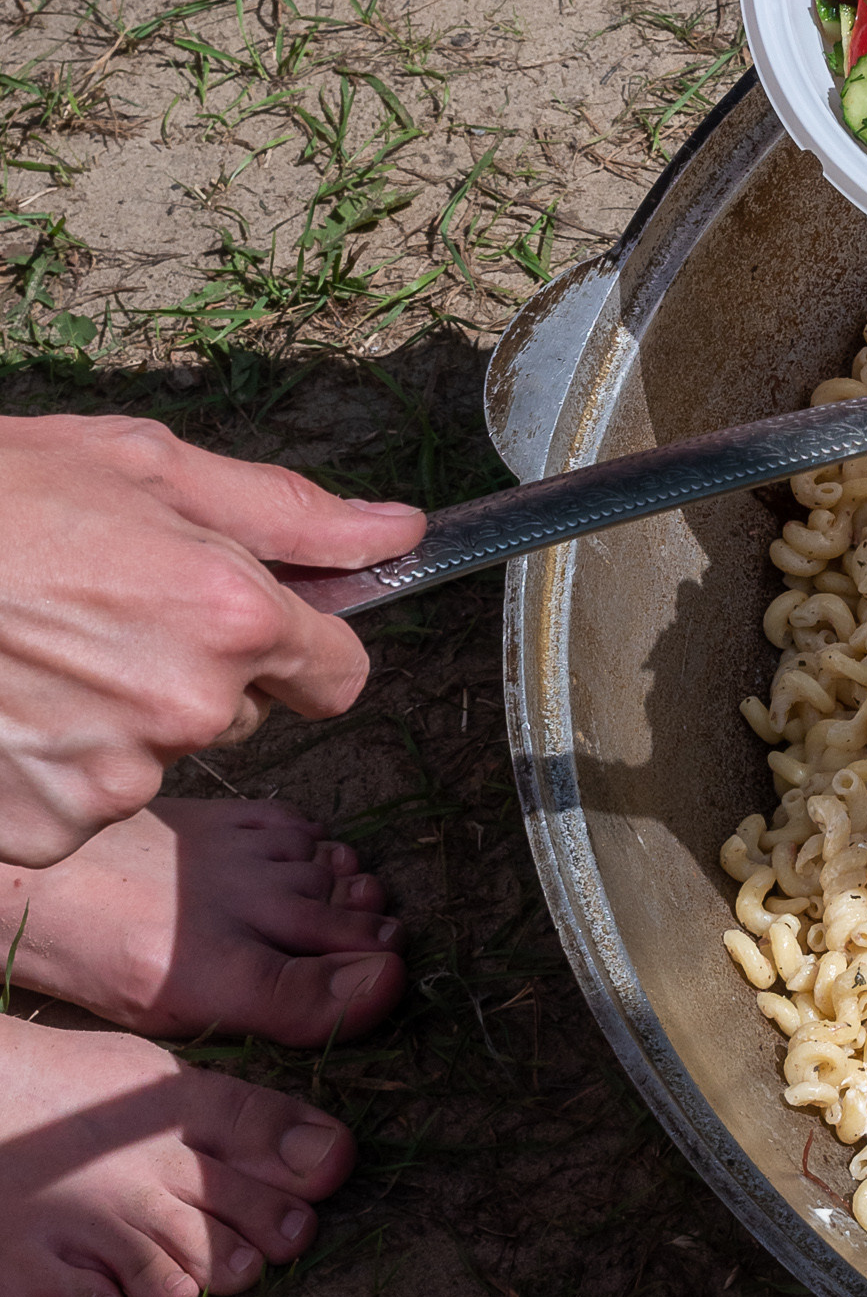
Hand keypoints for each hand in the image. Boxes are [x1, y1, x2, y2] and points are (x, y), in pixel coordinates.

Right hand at [0, 418, 423, 864]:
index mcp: (231, 617)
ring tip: (30, 655)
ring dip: (112, 720)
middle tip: (95, 612)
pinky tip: (2, 709)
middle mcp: (188, 710)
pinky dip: (47, 768)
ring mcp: (113, 780)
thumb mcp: (142, 466)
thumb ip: (285, 513)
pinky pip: (79, 806)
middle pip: (239, 714)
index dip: (299, 649)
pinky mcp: (47, 830)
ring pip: (155, 759)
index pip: (340, 677)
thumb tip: (398, 532)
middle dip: (191, 672)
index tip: (253, 626)